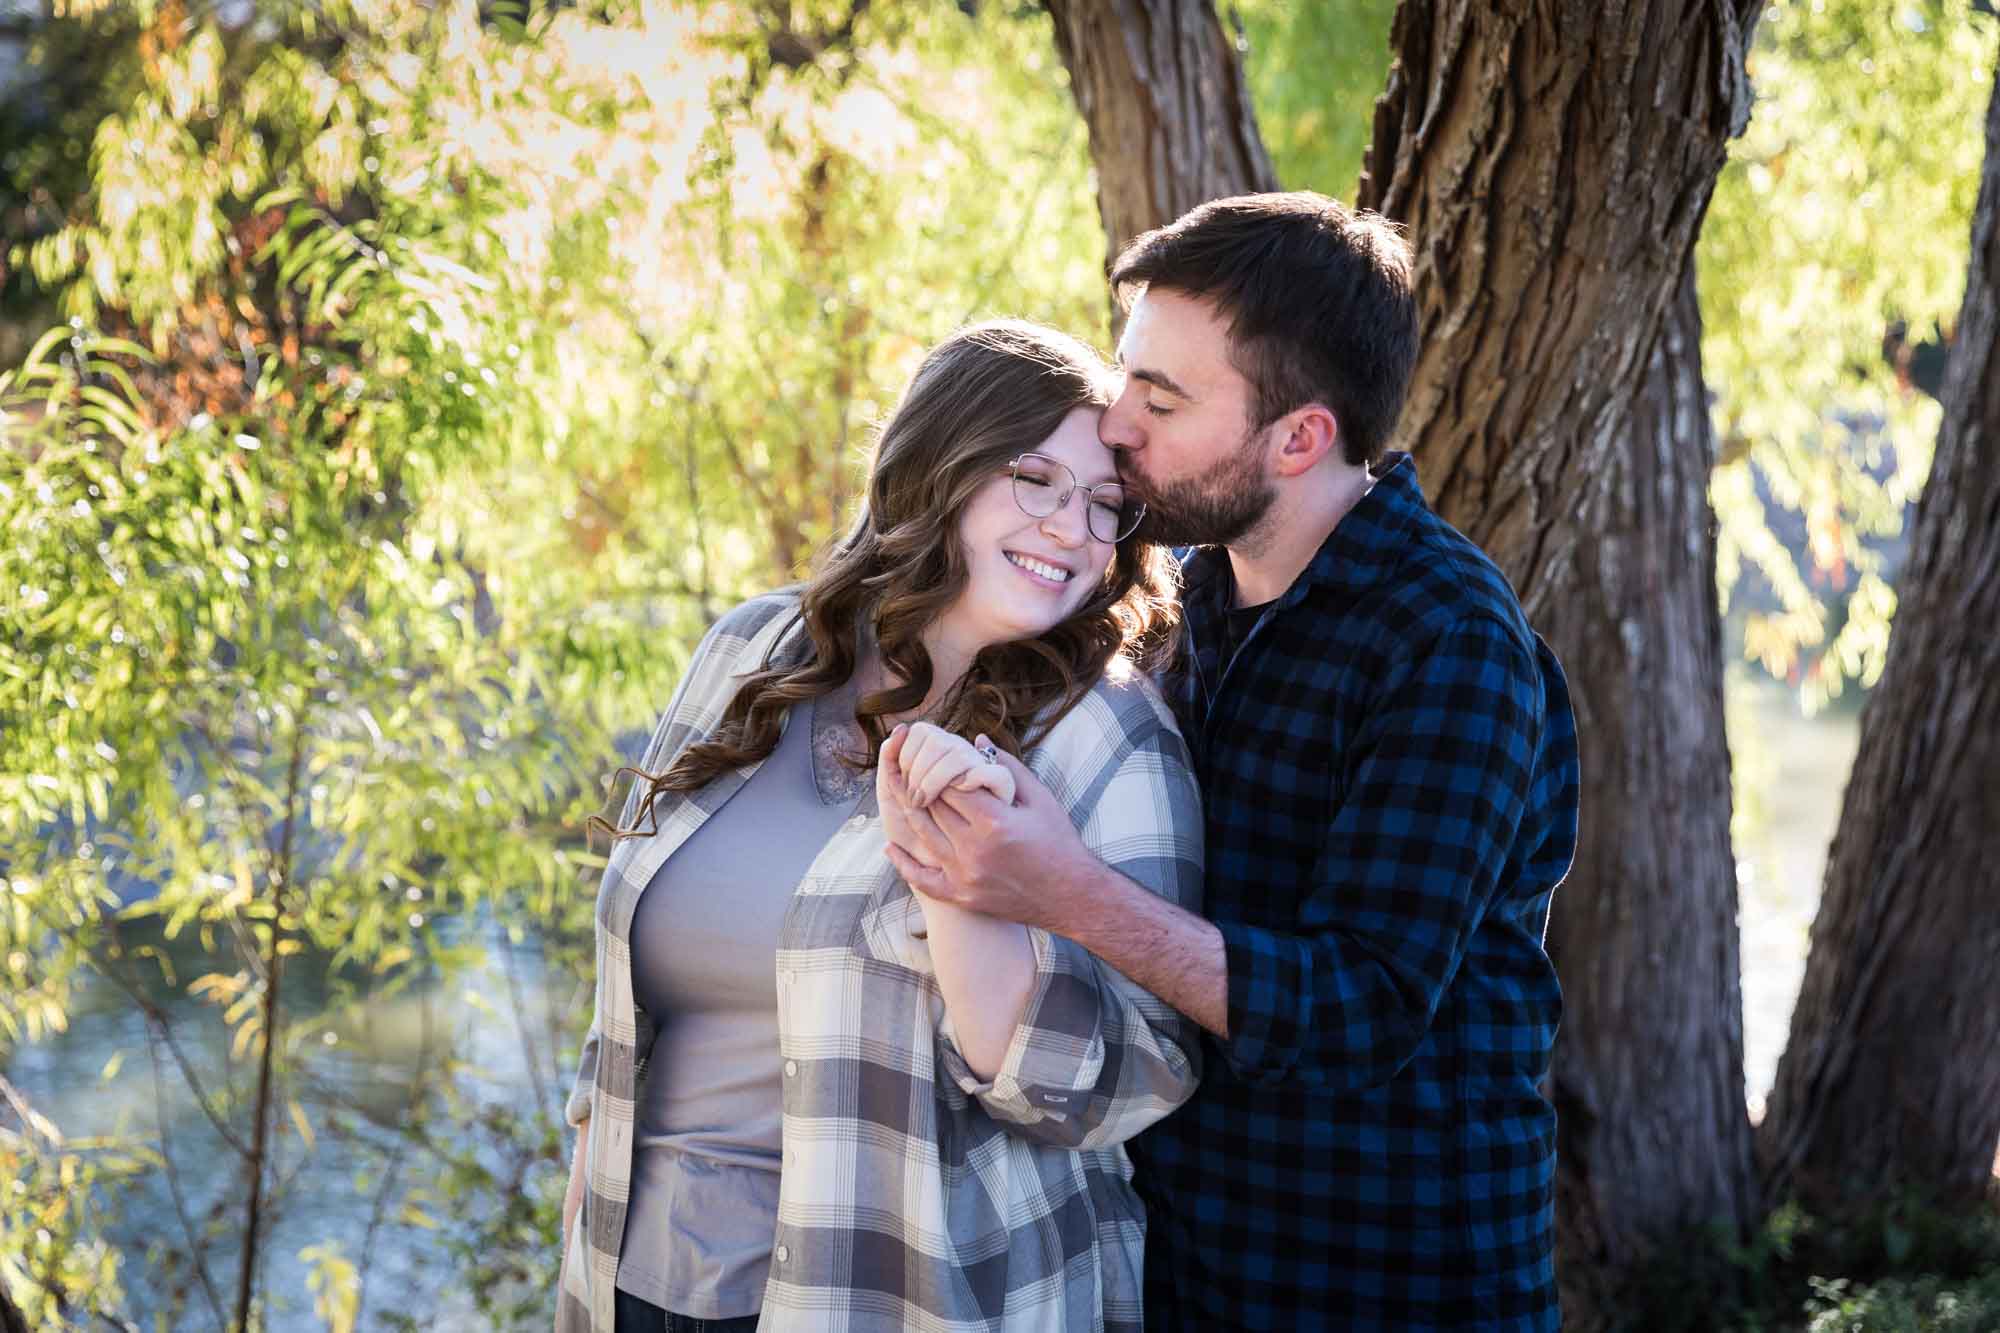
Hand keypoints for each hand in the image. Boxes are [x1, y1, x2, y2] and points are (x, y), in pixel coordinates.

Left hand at [878, 725, 1094, 932]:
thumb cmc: (1059, 843)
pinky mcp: (961, 896)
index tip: (935, 756)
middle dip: (922, 783)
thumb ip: (1007, 768)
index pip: (951, 784)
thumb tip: (978, 741)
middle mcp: (974, 849)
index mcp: (995, 821)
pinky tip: (891, 845)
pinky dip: (904, 862)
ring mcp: (964, 875)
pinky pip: (922, 879)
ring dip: (910, 811)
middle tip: (911, 767)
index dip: (940, 767)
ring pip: (923, 835)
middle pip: (933, 806)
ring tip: (901, 792)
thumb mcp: (1040, 799)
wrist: (1071, 896)